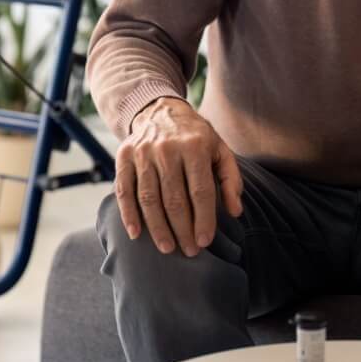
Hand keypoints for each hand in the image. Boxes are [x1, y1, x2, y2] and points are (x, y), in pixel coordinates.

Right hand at [113, 97, 243, 256]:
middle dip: (182, 229)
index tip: (205, 241)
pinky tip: (136, 234)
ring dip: (158, 227)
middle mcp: (167, 149)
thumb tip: (235, 212)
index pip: (200, 190)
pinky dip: (129, 214)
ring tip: (167, 248)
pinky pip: (124, 190)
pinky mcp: (124, 157)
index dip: (203, 219)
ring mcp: (143, 153)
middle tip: (189, 251)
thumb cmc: (196, 137)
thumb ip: (231, 179)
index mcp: (195, 146)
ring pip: (149, 198)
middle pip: (174, 198)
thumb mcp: (220, 150)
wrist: (161, 110)